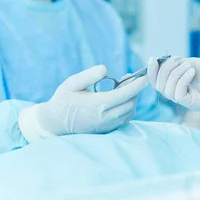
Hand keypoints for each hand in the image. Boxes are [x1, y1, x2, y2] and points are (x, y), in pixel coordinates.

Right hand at [19, 65, 146, 141]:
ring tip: (124, 87)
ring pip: (129, 112)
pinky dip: (128, 108)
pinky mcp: (106, 130)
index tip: (145, 76)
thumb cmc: (62, 100)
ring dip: (132, 99)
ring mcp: (106, 126)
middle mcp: (105, 117)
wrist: (54, 123)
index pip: (124, 94)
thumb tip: (105, 69)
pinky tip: (121, 99)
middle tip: (130, 78)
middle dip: (135, 90)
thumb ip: (89, 75)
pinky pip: (124, 119)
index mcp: (97, 105)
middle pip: (130, 103)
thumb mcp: (72, 83)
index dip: (137, 85)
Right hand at [147, 56, 199, 110]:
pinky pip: (178, 94)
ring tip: (189, 65)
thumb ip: (173, 64)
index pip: (156, 83)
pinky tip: (192, 71)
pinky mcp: (194, 104)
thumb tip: (156, 61)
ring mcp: (187, 102)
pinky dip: (182, 80)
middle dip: (165, 70)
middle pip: (160, 86)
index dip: (152, 72)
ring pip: (168, 90)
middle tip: (178, 59)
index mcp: (177, 87)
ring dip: (176, 73)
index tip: (153, 58)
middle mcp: (180, 96)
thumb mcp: (189, 64)